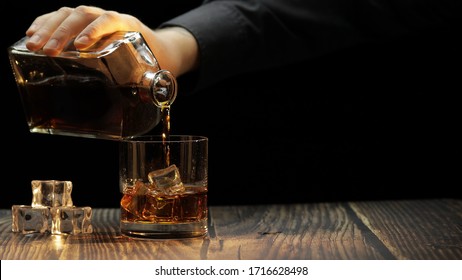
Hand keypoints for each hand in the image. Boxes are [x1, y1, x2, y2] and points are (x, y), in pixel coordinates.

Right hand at [25, 5, 198, 76]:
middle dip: (62, 32)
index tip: (80, 46)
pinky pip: (62, 16)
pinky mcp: (85, 23)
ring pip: (69, 14)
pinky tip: (32, 34)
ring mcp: (96, 17)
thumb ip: (143, 88)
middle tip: (46, 51)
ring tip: (32, 45)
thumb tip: (129, 112)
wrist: (161, 48)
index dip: (95, 30)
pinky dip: (46, 23)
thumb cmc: (156, 62)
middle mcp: (111, 17)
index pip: (110, 20)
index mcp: (129, 26)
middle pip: (83, 15)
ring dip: (48, 28)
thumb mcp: (154, 73)